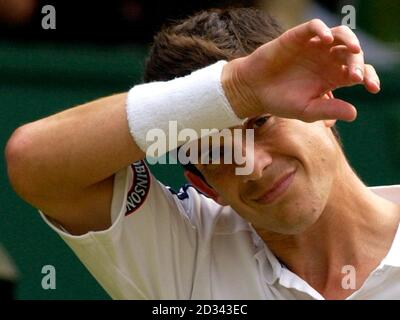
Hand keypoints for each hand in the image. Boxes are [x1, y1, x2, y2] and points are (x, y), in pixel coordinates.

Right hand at [222, 19, 379, 121]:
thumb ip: (328, 110)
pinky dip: (322, 29)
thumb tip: (354, 114)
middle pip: (351, 54)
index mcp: (332, 77)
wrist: (254, 91)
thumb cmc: (280, 101)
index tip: (371, 88)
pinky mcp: (298, 37)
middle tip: (355, 76)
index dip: (369, 77)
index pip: (359, 72)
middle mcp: (326, 59)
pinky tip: (326, 40)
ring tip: (353, 51)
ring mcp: (313, 47)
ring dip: (349, 40)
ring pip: (339, 34)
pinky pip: (314, 27)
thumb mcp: (306, 110)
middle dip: (358, 64)